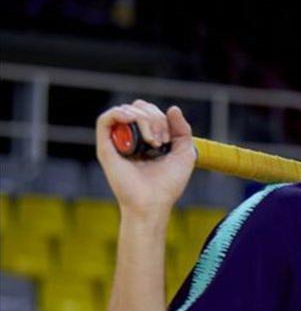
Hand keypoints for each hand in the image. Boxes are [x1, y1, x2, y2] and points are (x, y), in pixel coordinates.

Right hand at [94, 100, 195, 218]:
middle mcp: (130, 138)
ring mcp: (117, 142)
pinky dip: (119, 114)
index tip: (169, 139)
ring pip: (125, 111)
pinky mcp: (105, 147)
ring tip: (153, 141)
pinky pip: (105, 119)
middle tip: (161, 141)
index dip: (161, 117)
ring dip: (143, 119)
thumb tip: (173, 108)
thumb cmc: (168, 184)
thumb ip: (183, 130)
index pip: (149, 111)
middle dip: (154, 118)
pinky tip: (132, 121)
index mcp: (146, 138)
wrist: (153, 202)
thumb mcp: (185, 153)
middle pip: (138, 108)